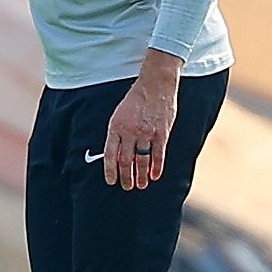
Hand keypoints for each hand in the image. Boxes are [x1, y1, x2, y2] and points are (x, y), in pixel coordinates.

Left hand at [104, 51, 183, 189]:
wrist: (155, 84)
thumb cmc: (136, 100)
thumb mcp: (119, 114)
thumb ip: (117, 134)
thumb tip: (114, 155)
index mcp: (116, 126)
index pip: (110, 154)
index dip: (110, 170)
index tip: (111, 181)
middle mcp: (130, 131)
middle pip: (126, 160)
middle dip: (126, 176)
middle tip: (127, 187)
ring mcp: (146, 133)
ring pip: (142, 160)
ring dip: (140, 176)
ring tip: (140, 185)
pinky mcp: (162, 133)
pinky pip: (158, 154)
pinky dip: (156, 167)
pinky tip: (154, 175)